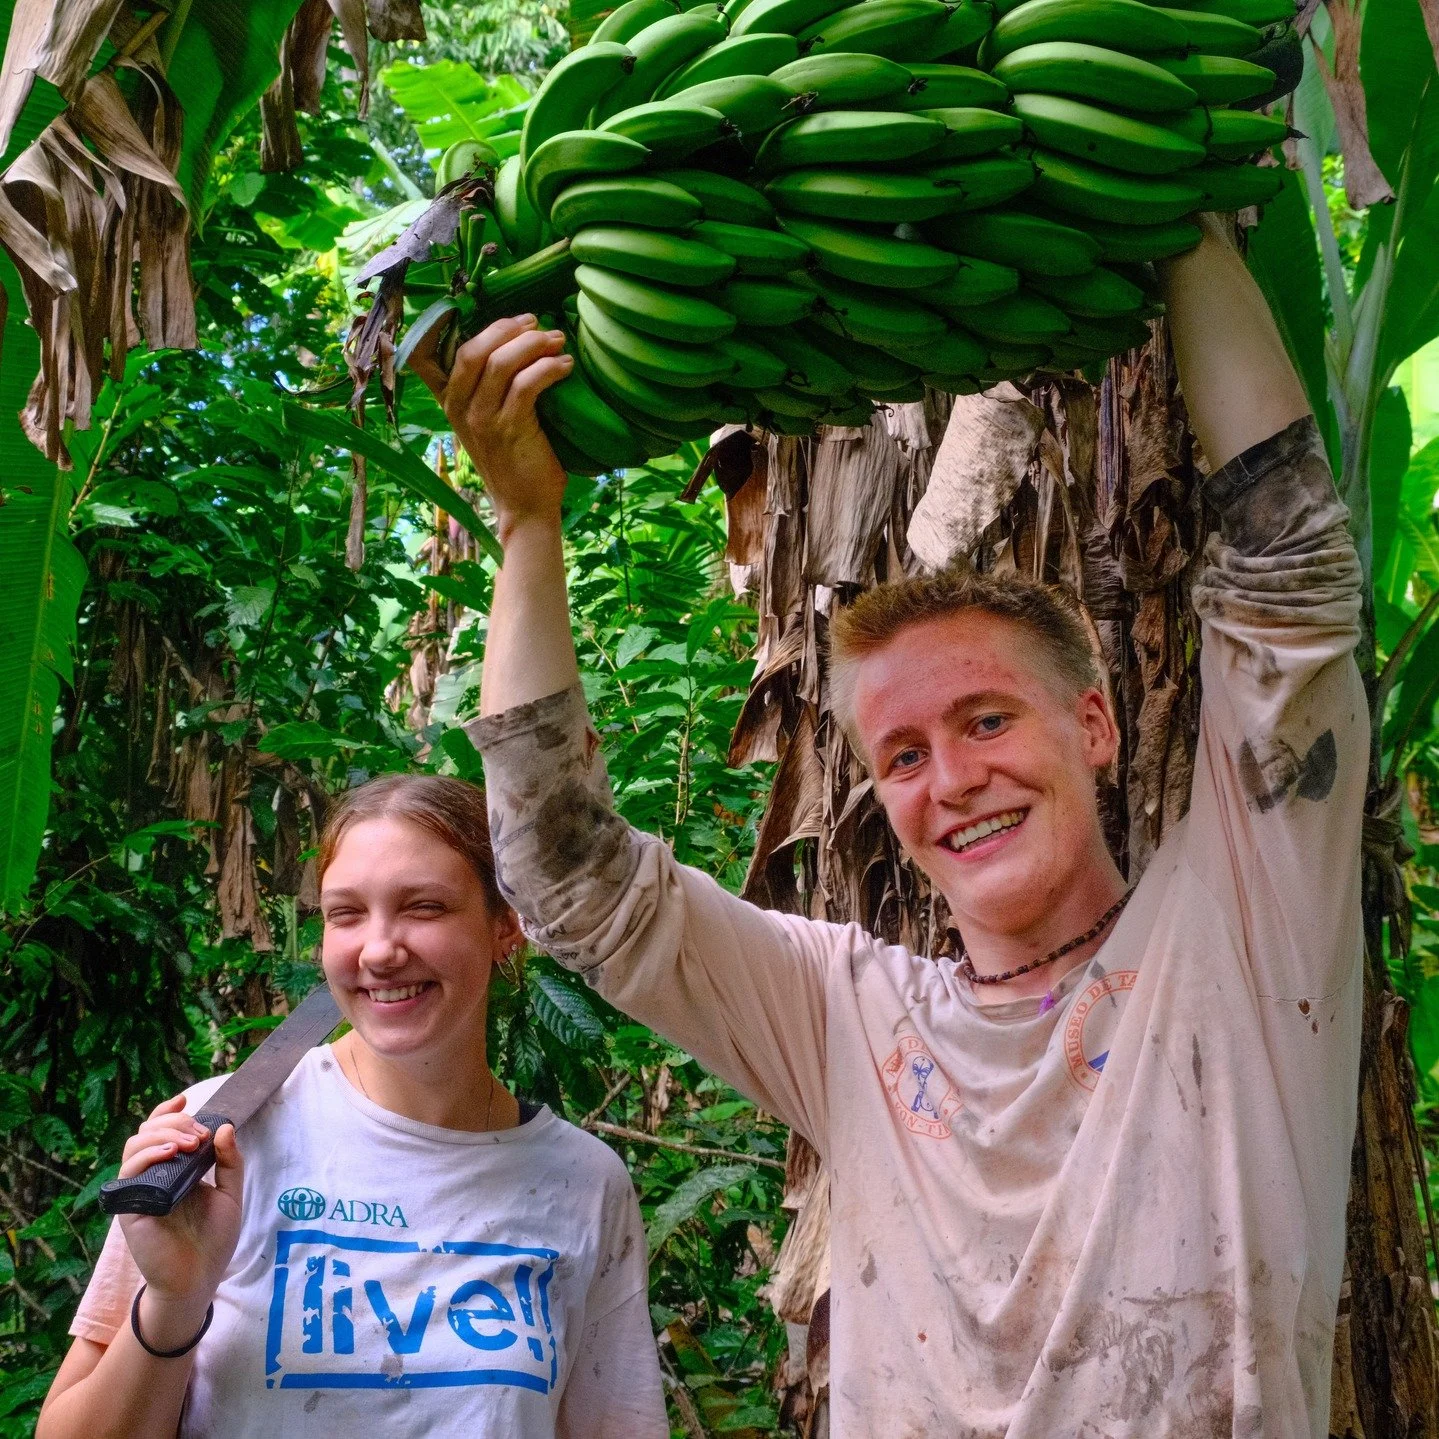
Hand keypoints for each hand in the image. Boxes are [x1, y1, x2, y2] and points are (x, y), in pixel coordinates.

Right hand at [115, 1096, 243, 1335]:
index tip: (187, 1100)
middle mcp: (154, 1177)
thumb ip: (230, 1161)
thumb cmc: (213, 1240)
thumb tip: (225, 1126)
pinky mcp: (131, 1208)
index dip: (168, 1112)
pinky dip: (148, 1157)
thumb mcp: (230, 1193)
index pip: (162, 1132)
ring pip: (134, 1147)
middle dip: (174, 1123)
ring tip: (189, 1144)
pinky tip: (170, 1155)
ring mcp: (140, 1191)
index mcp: (175, 1170)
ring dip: (162, 1135)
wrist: (199, 1280)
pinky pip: (129, 1174)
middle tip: (200, 1136)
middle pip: (147, 1132)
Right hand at [409, 313, 573, 542]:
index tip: (482, 315)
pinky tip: (565, 367)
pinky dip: (548, 368)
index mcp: (449, 402)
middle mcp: (458, 408)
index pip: (426, 357)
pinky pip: (527, 385)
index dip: (444, 326)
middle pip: (473, 349)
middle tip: (537, 323)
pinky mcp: (509, 429)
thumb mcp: (488, 421)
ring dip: (533, 344)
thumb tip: (513, 340)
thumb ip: (487, 388)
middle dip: (507, 328)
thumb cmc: (514, 460)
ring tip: (558, 341)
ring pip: (500, 362)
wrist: (525, 507)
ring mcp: (481, 420)